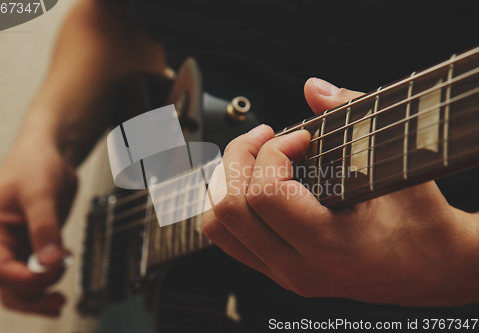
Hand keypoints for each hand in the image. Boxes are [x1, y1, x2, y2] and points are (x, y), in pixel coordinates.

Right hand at [0, 135, 76, 315]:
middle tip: (59, 301)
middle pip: (8, 285)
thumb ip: (45, 227)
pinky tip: (65, 264)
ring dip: (41, 293)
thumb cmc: (35, 164)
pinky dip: (50, 275)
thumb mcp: (41, 193)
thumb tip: (51, 261)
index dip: (26, 279)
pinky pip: (38, 270)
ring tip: (62, 297)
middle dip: (32, 297)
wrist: (49, 152)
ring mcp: (16, 245)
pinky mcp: (34, 244)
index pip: (0, 269)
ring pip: (23, 284)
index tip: (51, 273)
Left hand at [202, 78, 478, 306]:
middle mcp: (298, 268)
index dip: (274, 151)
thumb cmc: (421, 224)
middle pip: (230, 209)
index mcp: (331, 248)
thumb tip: (314, 88)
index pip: (266, 194)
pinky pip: (229, 237)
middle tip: (265, 136)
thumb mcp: (400, 169)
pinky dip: (230, 201)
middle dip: (238, 157)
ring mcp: (283, 274)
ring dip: (226, 181)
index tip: (300, 137)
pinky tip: (253, 180)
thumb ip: (356, 119)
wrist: (430, 270)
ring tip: (255, 156)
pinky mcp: (277, 271)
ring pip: (219, 227)